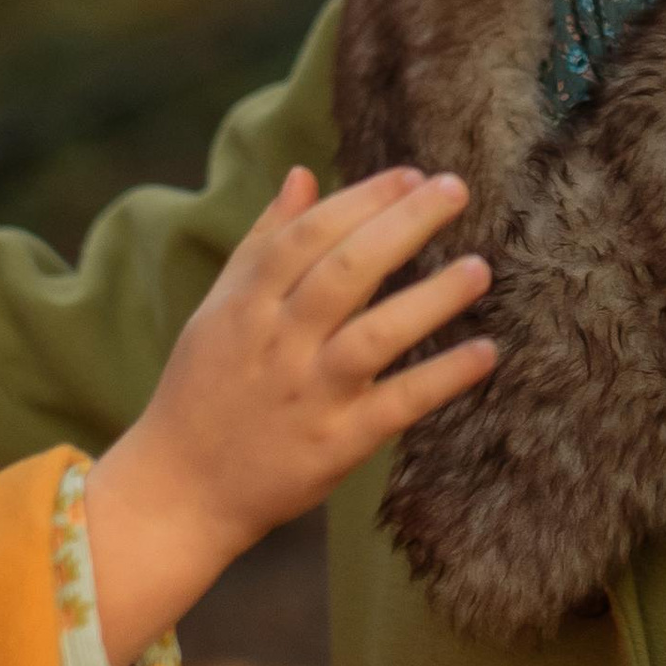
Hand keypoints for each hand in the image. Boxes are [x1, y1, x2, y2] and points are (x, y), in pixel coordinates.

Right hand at [85, 164, 495, 665]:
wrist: (180, 489)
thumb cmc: (203, 390)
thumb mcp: (218, 310)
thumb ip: (262, 242)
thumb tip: (303, 175)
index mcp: (245, 305)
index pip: (307, 237)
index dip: (361, 200)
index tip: (409, 175)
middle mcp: (277, 344)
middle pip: (344, 272)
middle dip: (402, 224)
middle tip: (455, 190)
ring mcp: (308, 395)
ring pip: (375, 335)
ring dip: (431, 299)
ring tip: (480, 268)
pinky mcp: (336, 445)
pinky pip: (396, 405)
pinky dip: (441, 378)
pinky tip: (484, 352)